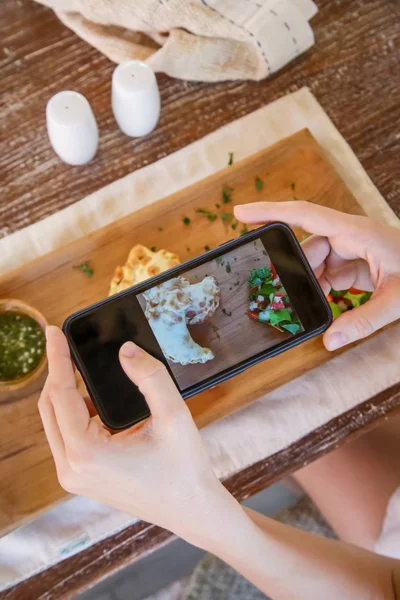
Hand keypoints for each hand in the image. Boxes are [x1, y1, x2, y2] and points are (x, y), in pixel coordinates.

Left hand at [38, 326, 240, 546]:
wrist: (192, 511)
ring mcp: (74, 476)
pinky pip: (67, 436)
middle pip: (49, 407)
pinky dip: (75, 412)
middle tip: (64, 343)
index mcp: (87, 453)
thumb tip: (125, 350)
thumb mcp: (173, 416)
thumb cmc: (185, 469)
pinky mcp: (82, 478)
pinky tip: (92, 397)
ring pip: (55, 422)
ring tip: (81, 367)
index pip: (60, 394)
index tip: (53, 331)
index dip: (57, 359)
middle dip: (57, 372)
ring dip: (66, 392)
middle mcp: (71, 468)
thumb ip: (149, 376)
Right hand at [234, 201, 399, 350]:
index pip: (304, 216)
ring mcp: (351, 251)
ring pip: (313, 264)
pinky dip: (318, 291)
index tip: (239, 214)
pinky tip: (315, 307)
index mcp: (356, 232)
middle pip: (305, 248)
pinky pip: (326, 275)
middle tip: (270, 292)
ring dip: (305, 286)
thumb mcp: (397, 300)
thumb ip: (362, 321)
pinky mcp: (354, 265)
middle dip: (289, 271)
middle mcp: (349, 237)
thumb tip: (328, 341)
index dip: (270, 213)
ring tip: (294, 307)